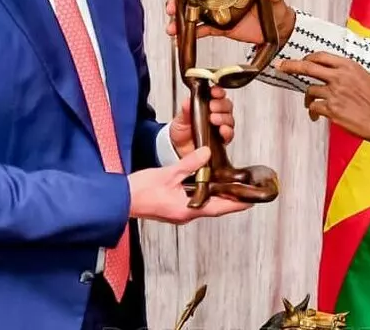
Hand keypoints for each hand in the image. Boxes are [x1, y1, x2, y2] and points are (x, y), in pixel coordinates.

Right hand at [127, 147, 251, 222]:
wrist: (119, 201)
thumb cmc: (140, 191)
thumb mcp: (168, 173)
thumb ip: (189, 163)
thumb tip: (207, 154)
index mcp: (187, 209)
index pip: (219, 207)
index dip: (236, 204)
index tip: (250, 201)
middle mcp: (185, 214)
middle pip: (213, 207)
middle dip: (228, 200)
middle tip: (242, 191)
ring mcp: (178, 213)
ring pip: (203, 205)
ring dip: (215, 197)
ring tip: (228, 187)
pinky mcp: (172, 209)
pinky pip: (193, 203)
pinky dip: (202, 195)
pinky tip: (204, 185)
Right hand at [164, 0, 295, 44]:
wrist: (280, 29)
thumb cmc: (278, 8)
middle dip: (180, 2)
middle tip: (169, 10)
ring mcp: (220, 12)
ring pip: (196, 14)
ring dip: (182, 20)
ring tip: (171, 30)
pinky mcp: (221, 27)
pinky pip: (203, 29)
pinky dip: (192, 34)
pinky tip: (180, 41)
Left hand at [168, 85, 234, 155]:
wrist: (180, 151)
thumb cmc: (182, 133)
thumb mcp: (180, 120)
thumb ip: (185, 111)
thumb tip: (187, 102)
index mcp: (207, 106)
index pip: (217, 95)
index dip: (218, 92)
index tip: (214, 92)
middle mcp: (216, 115)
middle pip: (227, 105)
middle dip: (220, 104)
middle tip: (212, 106)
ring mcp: (220, 127)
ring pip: (230, 119)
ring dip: (223, 117)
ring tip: (213, 119)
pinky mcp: (222, 140)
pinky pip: (230, 134)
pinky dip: (227, 131)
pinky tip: (222, 130)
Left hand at [275, 52, 369, 140]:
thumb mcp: (366, 78)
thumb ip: (348, 74)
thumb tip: (333, 76)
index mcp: (349, 66)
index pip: (321, 56)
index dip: (307, 58)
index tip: (300, 61)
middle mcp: (340, 77)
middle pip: (307, 67)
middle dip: (290, 66)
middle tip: (280, 67)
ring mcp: (334, 92)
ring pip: (310, 90)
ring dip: (308, 99)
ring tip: (311, 106)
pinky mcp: (332, 109)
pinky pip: (314, 107)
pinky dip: (312, 112)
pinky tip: (315, 117)